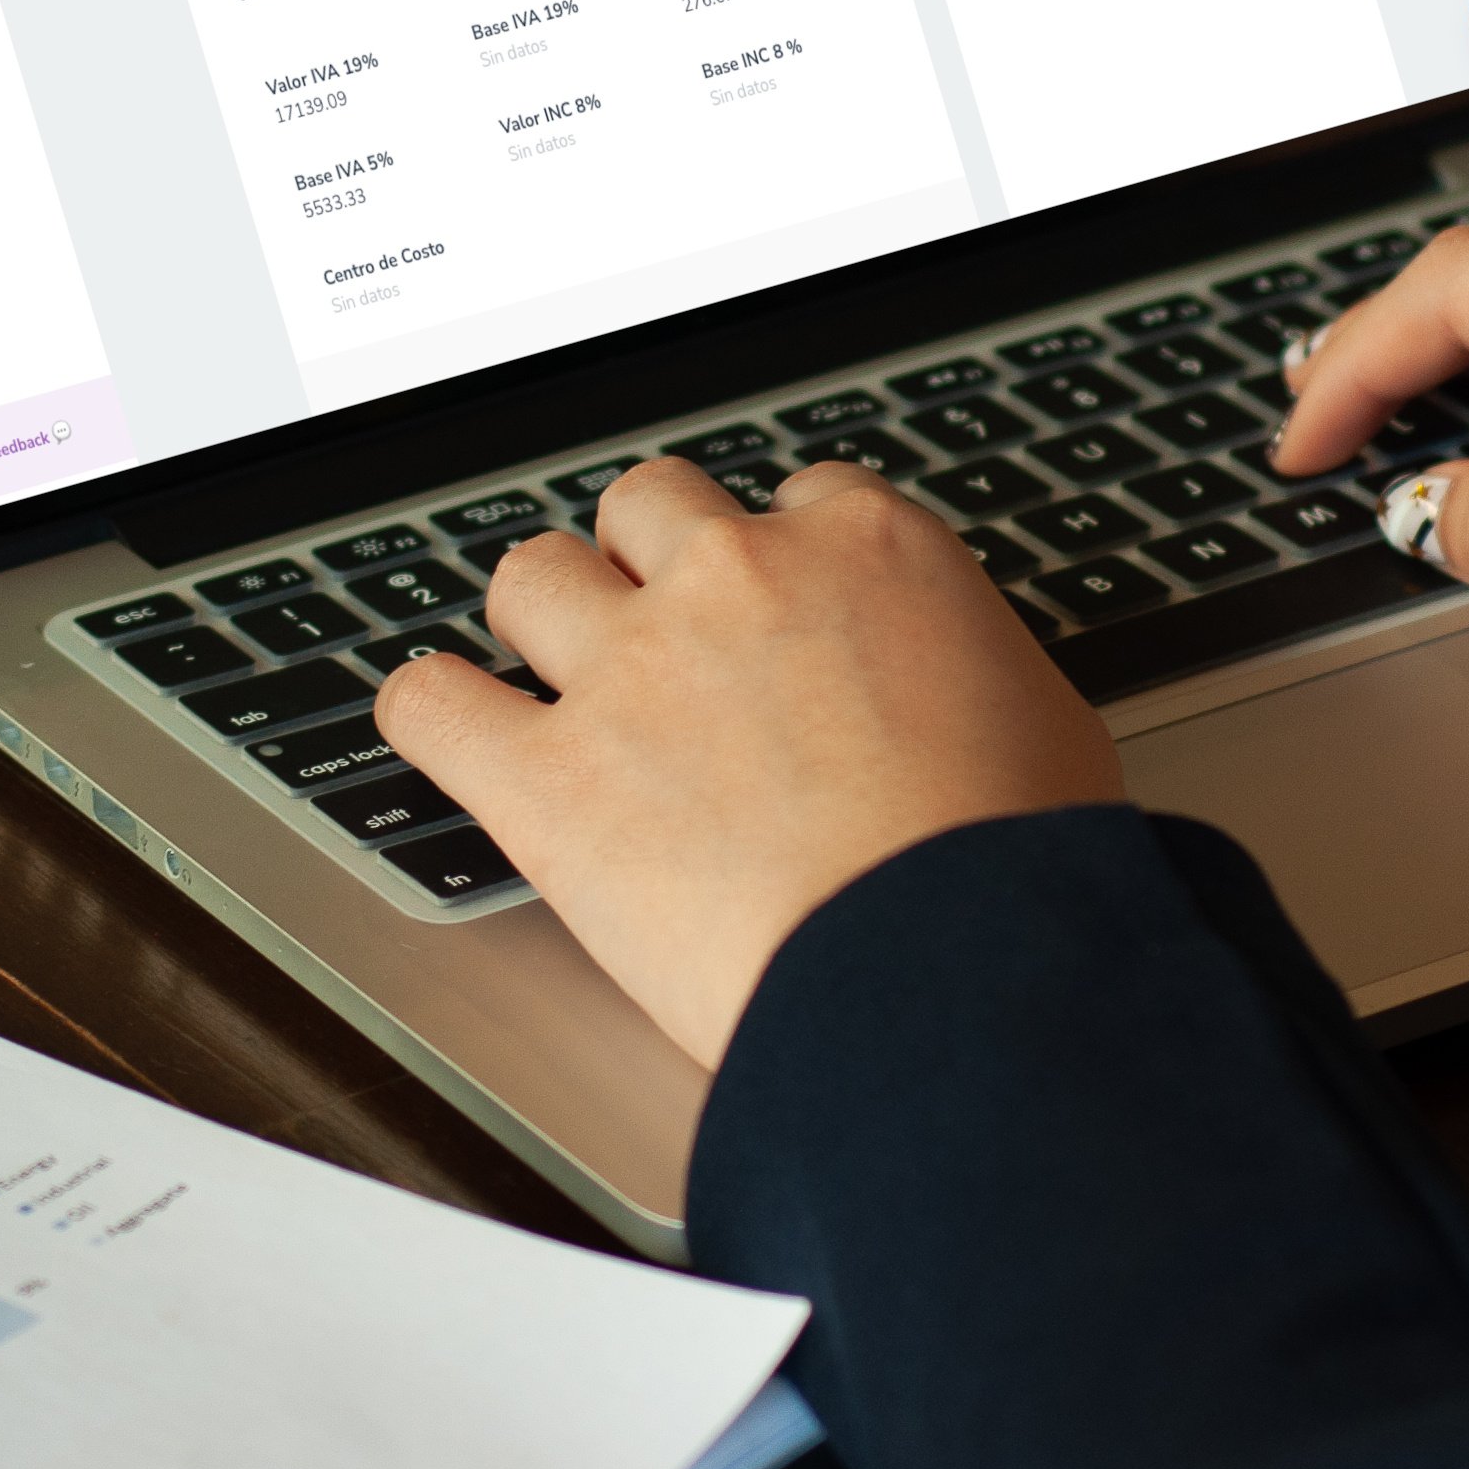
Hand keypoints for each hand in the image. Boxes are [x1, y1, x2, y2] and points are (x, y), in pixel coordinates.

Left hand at [377, 458, 1123, 1066]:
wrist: (951, 972)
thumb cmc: (1016, 870)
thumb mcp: (1040, 722)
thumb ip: (960, 668)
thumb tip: (950, 693)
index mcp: (868, 552)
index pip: (798, 497)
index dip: (779, 552)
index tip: (778, 601)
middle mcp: (738, 579)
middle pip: (647, 504)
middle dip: (647, 558)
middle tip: (659, 626)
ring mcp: (631, 670)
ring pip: (530, 574)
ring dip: (540, 618)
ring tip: (550, 671)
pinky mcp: (549, 780)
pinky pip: (430, 704)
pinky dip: (427, 712)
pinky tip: (444, 726)